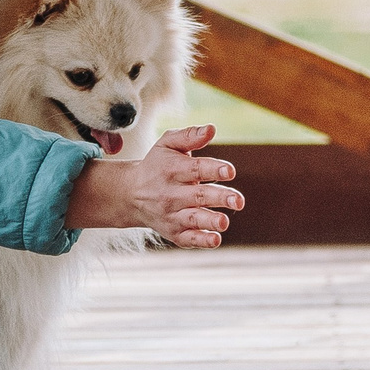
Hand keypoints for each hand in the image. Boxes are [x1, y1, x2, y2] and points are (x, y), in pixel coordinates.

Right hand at [65, 125, 242, 248]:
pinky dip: (200, 241)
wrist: (130, 195)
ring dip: (210, 221)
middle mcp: (171, 194)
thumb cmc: (157, 165)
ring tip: (224, 222)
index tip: (230, 171)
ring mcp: (172, 215)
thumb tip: (211, 129)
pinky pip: (188, 238)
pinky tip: (214, 239)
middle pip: (198, 196)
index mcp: (172, 170)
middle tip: (239, 200)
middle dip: (219, 198)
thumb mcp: (167, 144)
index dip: (213, 169)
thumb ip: (189, 136)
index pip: (195, 169)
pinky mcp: (174, 232)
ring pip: (193, 219)